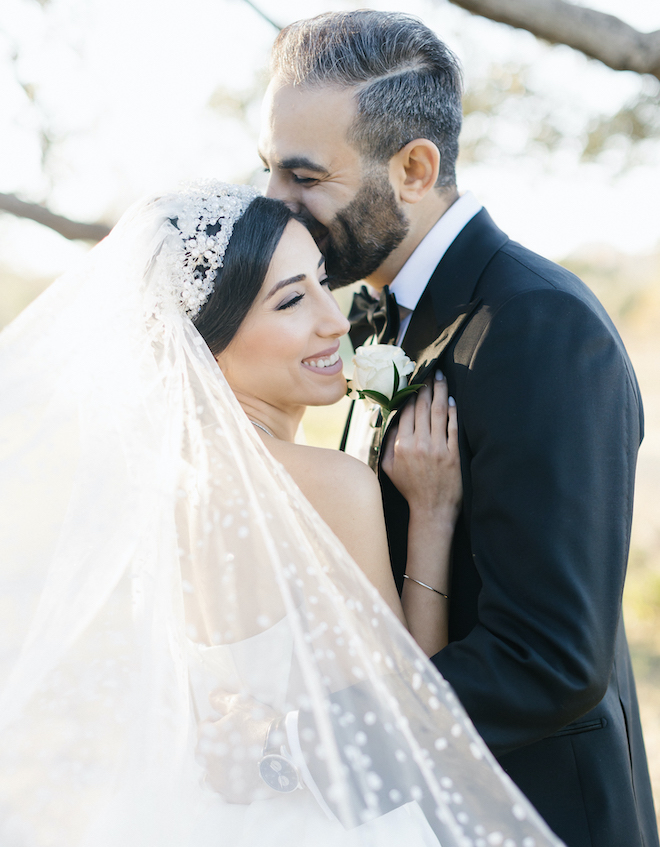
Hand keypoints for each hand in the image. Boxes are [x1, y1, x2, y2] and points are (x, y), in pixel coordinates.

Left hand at [197, 690, 277, 802]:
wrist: (285, 751)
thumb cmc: (260, 724)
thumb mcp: (242, 705)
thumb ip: (222, 699)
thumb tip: (211, 693)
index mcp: (207, 739)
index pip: (204, 728)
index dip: (218, 722)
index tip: (232, 722)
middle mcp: (208, 762)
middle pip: (204, 752)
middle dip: (215, 744)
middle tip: (235, 739)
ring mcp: (220, 781)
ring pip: (210, 774)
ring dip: (218, 767)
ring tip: (237, 760)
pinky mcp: (233, 795)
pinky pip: (224, 790)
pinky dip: (230, 783)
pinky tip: (243, 775)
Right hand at [381, 374, 461, 522]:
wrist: (431, 509)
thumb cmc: (410, 489)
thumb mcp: (388, 468)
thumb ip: (388, 444)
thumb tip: (391, 422)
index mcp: (402, 446)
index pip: (407, 412)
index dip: (410, 394)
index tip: (413, 381)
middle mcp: (419, 444)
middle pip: (423, 408)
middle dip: (426, 386)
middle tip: (429, 371)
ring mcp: (438, 449)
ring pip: (438, 413)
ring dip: (440, 392)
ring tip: (441, 377)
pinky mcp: (453, 454)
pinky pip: (453, 427)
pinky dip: (452, 411)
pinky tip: (451, 400)